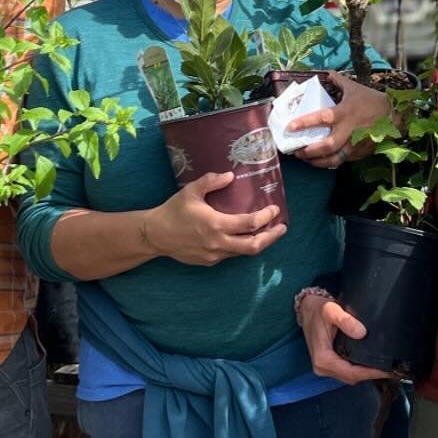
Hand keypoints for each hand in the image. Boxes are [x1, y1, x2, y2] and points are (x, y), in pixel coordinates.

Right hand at [146, 172, 285, 265]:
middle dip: (272, 237)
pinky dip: (241, 246)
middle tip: (282, 228)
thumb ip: (211, 182)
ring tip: (268, 233)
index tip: (275, 209)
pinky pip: (231, 255)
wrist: (155, 235)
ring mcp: (214, 255)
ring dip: (258, 242)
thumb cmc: (173, 210)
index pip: (250, 224)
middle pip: (254, 245)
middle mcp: (218, 243)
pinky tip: (243, 238)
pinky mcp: (209, 262)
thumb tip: (231, 176)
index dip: (266, 217)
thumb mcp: (191, 191)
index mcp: (216, 224)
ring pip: (244, 252)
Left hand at [287, 75, 389, 169]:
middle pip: (327, 146)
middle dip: (309, 151)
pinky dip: (328, 162)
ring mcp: (355, 144)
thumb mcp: (355, 88)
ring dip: (316, 162)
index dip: (306, 122)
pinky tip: (319, 161)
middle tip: (296, 150)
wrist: (395, 116)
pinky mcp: (359, 153)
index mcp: (346, 112)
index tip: (290, 126)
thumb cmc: (372, 101)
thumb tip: (326, 73)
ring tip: (305, 158)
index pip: (323, 118)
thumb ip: (338, 81)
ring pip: (333, 159)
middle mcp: (349, 130)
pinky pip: (341, 161)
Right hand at [297, 293, 391, 384]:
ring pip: (350, 376)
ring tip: (383, 367)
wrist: (307, 309)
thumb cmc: (317, 310)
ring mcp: (325, 367)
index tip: (385, 370)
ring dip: (366, 374)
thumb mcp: (330, 310)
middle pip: (351, 377)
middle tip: (390, 369)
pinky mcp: (329, 364)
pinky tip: (370, 363)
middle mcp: (322, 367)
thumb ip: (345, 320)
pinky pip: (347, 371)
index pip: (350, 372)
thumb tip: (362, 333)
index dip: (369, 373)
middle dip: (371, 375)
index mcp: (322, 358)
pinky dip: (359, 370)